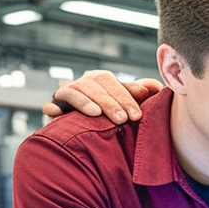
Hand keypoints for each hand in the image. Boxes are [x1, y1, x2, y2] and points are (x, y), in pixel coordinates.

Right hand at [42, 71, 163, 122]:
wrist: (91, 127)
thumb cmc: (115, 112)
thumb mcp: (128, 102)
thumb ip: (141, 94)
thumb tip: (156, 87)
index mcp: (102, 79)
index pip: (113, 83)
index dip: (125, 98)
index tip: (137, 115)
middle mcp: (84, 83)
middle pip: (95, 86)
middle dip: (110, 103)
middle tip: (122, 119)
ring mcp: (68, 93)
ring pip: (74, 92)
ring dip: (84, 102)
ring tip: (96, 114)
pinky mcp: (55, 106)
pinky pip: (52, 104)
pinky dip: (52, 107)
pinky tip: (54, 113)